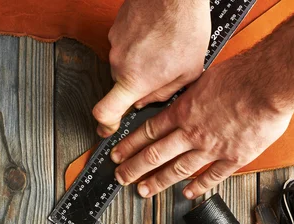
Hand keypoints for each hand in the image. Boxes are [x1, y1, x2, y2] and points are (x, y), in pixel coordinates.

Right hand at [93, 0, 210, 135]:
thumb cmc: (184, 26)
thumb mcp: (188, 72)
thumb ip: (163, 94)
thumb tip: (146, 101)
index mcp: (135, 80)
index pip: (104, 111)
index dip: (104, 123)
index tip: (107, 127)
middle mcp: (119, 64)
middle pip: (120, 86)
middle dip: (137, 84)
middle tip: (160, 72)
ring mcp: (115, 45)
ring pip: (124, 65)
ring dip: (140, 63)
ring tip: (162, 48)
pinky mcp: (115, 30)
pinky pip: (124, 46)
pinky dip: (138, 45)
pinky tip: (156, 36)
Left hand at [109, 59, 293, 198]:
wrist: (269, 83)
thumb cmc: (241, 75)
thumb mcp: (204, 79)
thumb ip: (190, 96)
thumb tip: (180, 100)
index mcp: (184, 111)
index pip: (148, 131)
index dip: (130, 145)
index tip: (117, 154)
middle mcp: (192, 132)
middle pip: (155, 154)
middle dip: (134, 167)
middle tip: (121, 177)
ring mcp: (211, 148)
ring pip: (178, 169)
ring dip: (158, 181)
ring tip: (144, 190)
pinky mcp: (233, 157)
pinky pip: (212, 176)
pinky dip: (198, 187)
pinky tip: (186, 194)